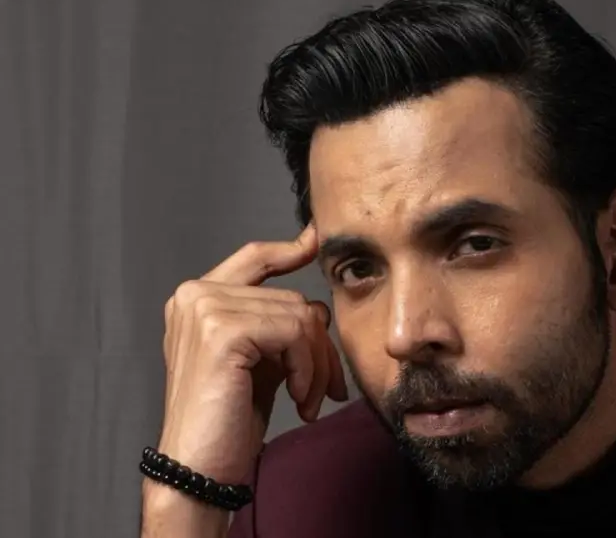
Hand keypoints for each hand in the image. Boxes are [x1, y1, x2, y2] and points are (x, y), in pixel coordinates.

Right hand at [155, 223, 347, 485]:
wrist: (199, 470)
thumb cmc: (228, 421)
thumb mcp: (260, 361)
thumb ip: (278, 326)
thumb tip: (318, 307)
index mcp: (198, 299)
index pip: (254, 258)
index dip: (290, 248)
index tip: (317, 240)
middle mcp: (194, 295)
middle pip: (293, 297)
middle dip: (320, 347)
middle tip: (327, 390)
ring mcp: (204, 309)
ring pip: (300, 315)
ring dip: (317, 365)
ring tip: (309, 401)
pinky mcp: (221, 330)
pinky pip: (295, 333)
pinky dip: (308, 369)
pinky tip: (300, 400)